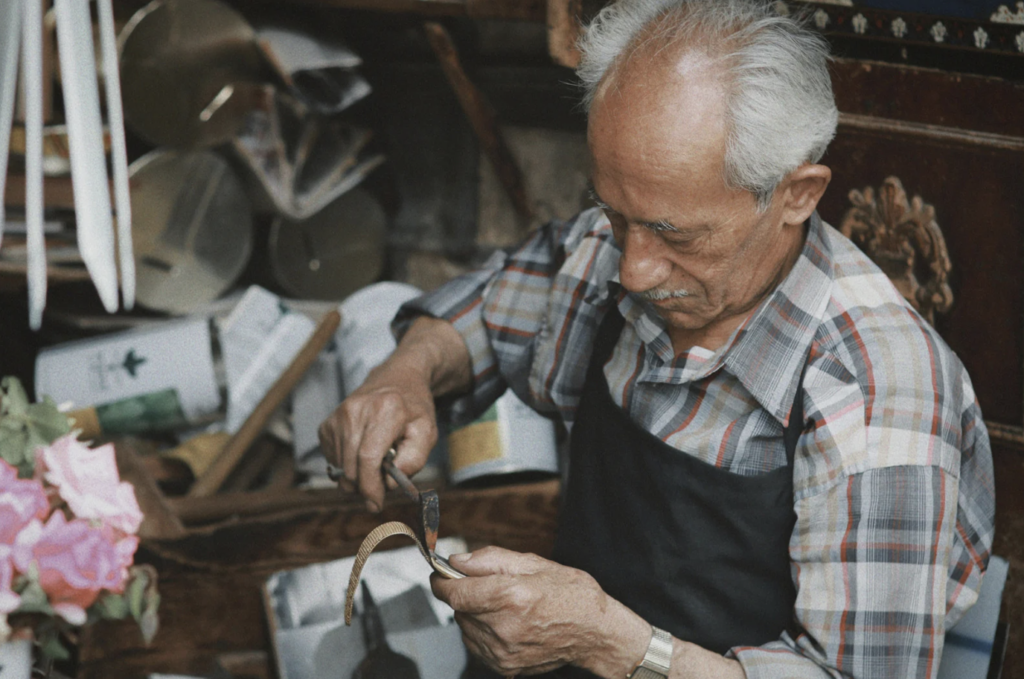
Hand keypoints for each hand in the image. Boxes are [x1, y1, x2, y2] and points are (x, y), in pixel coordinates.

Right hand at [319, 316, 472, 511]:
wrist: (396, 379)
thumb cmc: (414, 409)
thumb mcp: (427, 433)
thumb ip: (412, 461)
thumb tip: (388, 484)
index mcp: (386, 409)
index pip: (368, 458)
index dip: (371, 487)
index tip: (376, 504)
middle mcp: (356, 410)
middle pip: (352, 468)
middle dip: (366, 486)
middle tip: (384, 481)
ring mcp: (338, 416)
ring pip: (340, 469)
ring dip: (358, 476)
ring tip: (377, 460)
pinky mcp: (327, 425)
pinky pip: (333, 461)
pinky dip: (348, 465)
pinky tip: (363, 452)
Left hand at [431, 547, 649, 677]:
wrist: (595, 633)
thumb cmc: (570, 593)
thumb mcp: (534, 563)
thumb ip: (490, 560)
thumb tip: (456, 560)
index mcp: (511, 596)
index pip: (455, 592)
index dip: (441, 581)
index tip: (439, 574)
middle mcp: (504, 627)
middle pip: (458, 608)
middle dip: (465, 593)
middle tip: (489, 586)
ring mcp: (503, 651)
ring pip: (465, 626)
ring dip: (473, 613)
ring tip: (503, 606)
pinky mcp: (504, 667)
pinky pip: (475, 644)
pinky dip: (481, 631)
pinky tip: (504, 623)